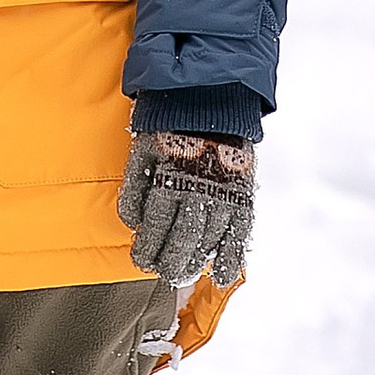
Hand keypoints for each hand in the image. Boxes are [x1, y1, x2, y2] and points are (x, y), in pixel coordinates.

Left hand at [116, 132, 255, 290]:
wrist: (210, 97)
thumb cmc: (168, 125)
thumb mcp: (142, 149)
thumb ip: (135, 187)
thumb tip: (132, 224)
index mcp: (168, 176)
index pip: (155, 225)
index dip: (147, 248)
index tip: (141, 261)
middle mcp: (197, 188)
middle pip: (182, 239)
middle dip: (170, 263)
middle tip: (162, 273)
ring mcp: (223, 193)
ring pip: (208, 240)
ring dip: (194, 262)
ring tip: (183, 274)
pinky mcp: (242, 194)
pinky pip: (239, 233)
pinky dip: (230, 258)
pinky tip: (220, 278)